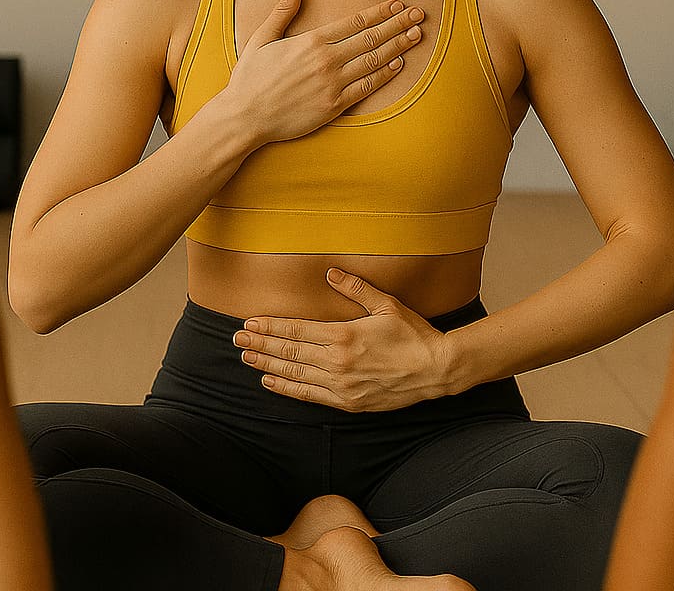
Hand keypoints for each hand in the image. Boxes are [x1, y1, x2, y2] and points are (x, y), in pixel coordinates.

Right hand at [220, 0, 425, 144]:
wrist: (244, 117)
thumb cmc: (250, 78)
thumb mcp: (261, 39)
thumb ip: (282, 11)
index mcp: (311, 41)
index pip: (354, 22)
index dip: (379, 12)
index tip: (397, 5)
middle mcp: (326, 60)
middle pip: (371, 38)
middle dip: (398, 24)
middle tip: (419, 15)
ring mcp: (332, 84)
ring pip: (374, 60)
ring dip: (398, 46)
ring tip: (416, 35)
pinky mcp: (333, 106)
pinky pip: (366, 88)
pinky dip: (384, 74)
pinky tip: (398, 64)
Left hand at [234, 269, 456, 411]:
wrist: (437, 370)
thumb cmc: (414, 335)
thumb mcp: (387, 305)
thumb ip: (356, 288)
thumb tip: (331, 272)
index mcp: (344, 335)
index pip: (296, 330)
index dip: (270, 327)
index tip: (249, 324)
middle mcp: (337, 362)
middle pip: (289, 351)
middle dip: (260, 345)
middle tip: (236, 340)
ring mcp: (341, 385)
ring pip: (294, 374)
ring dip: (267, 366)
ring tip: (247, 359)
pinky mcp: (347, 402)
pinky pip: (309, 395)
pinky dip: (287, 389)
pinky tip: (270, 382)